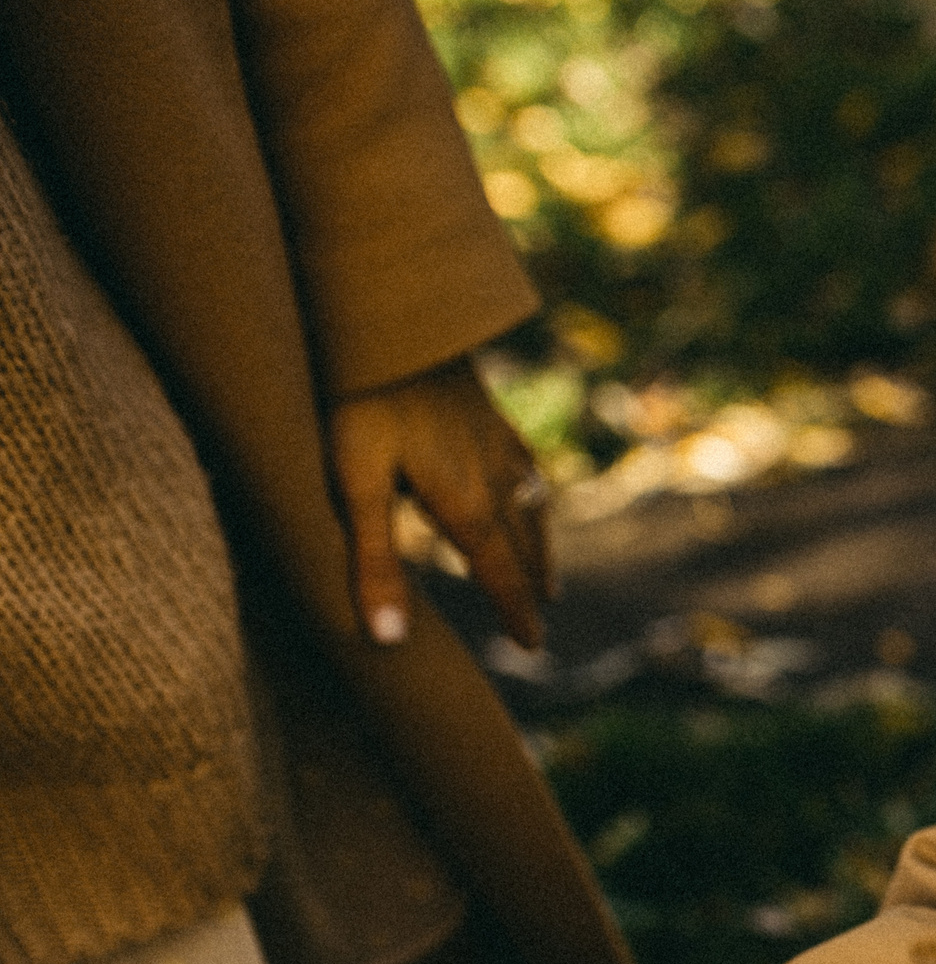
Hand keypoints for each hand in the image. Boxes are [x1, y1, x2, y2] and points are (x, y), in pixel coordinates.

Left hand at [328, 356, 551, 650]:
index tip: (533, 647)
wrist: (398, 317)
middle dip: (531, 587)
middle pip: (522, 547)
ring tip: (549, 576)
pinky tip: (532, 492)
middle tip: (542, 620)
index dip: (515, 613)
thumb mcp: (357, 484)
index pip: (498, 574)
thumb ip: (373, 561)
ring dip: (541, 549)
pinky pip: (527, 469)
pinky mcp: (491, 414)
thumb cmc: (366, 398)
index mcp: (465, 505)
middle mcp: (494, 481)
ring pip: (531, 510)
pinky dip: (536, 497)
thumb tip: (387, 638)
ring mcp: (497, 445)